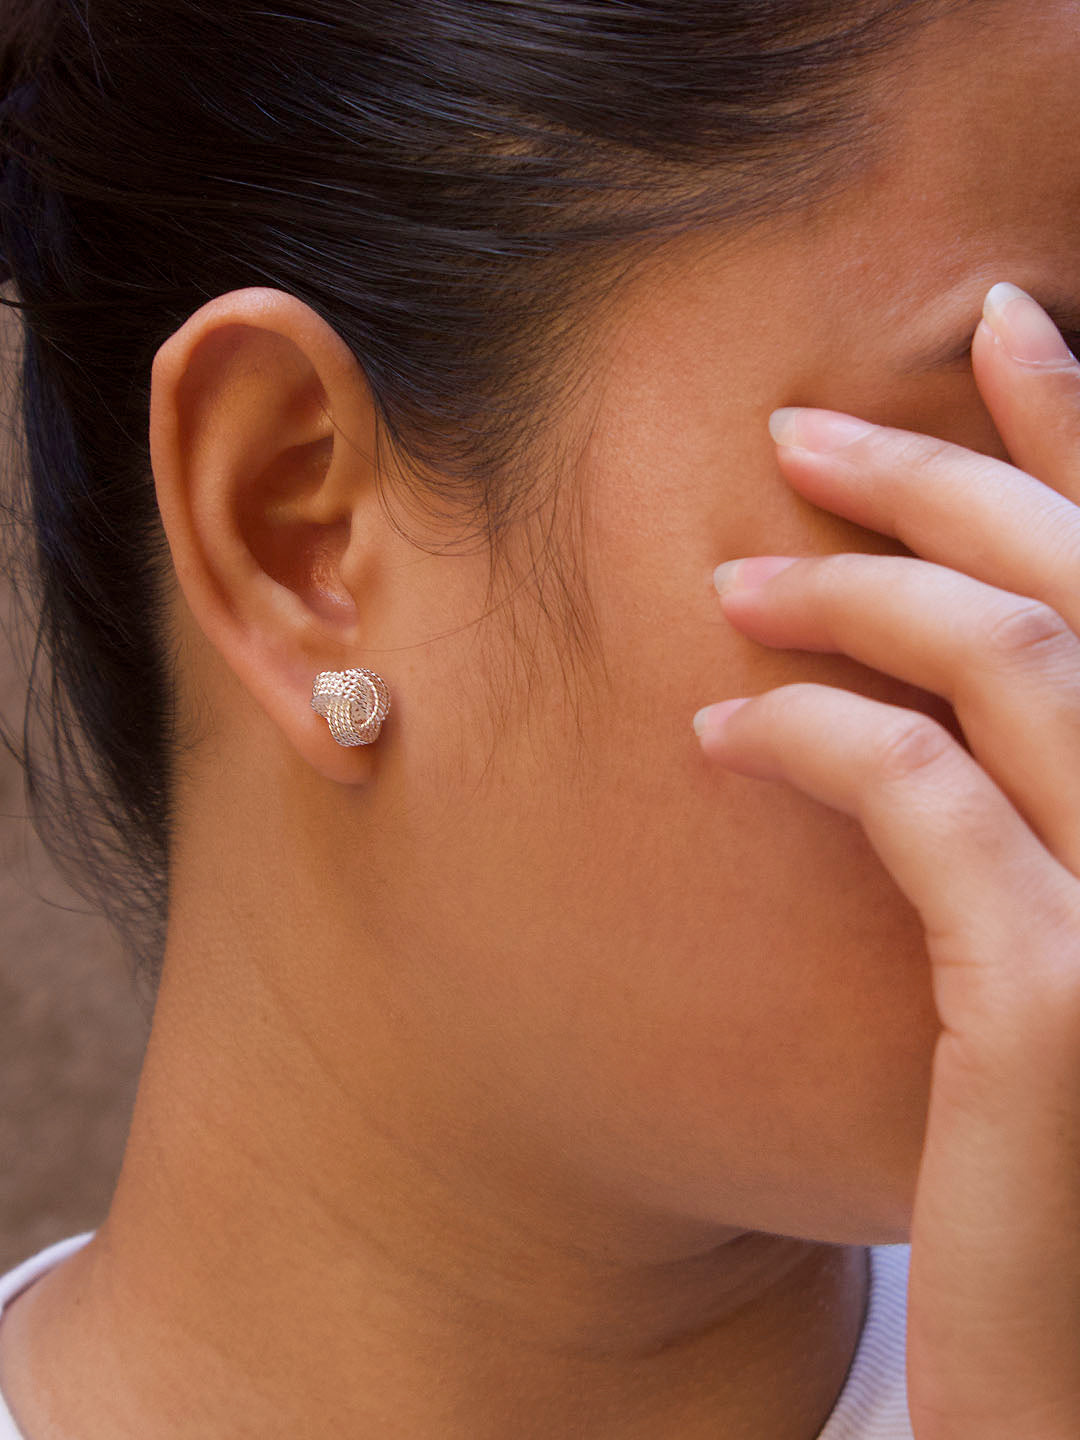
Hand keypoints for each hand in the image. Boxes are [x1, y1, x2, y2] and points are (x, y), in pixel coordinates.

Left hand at [693, 282, 1079, 1439]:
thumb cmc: (1062, 1171)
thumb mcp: (1059, 952)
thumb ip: (1037, 805)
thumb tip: (936, 697)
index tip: (1006, 321)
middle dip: (943, 474)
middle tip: (799, 427)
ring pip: (1011, 660)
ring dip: (855, 593)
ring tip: (731, 579)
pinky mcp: (1058, 1000)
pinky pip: (923, 797)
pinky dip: (816, 735)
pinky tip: (722, 728)